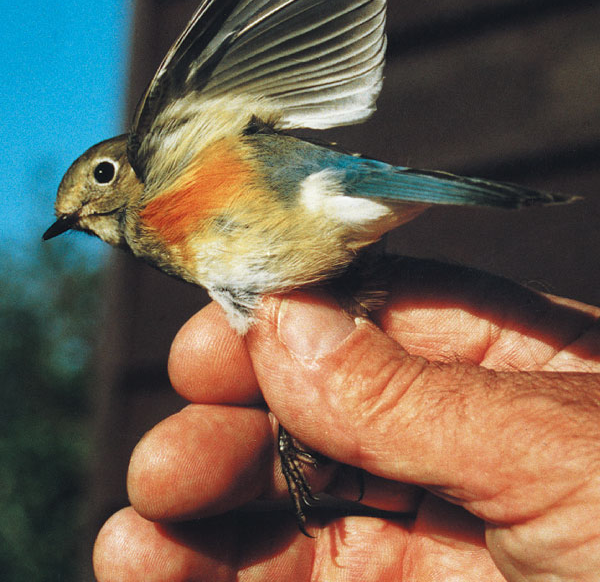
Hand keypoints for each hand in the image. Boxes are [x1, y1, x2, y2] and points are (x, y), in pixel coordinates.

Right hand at [93, 258, 599, 580]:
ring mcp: (432, 527)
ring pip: (294, 502)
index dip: (281, 323)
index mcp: (506, 364)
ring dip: (207, 518)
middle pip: (316, 410)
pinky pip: (303, 580)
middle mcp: (458, 436)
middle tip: (166, 463)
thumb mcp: (557, 453)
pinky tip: (162, 576)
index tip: (207, 349)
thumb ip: (412, 394)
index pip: (370, 314)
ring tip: (135, 541)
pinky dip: (229, 580)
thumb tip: (284, 322)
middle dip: (230, 431)